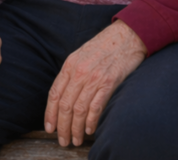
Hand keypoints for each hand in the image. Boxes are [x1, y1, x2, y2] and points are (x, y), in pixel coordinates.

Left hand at [44, 20, 146, 146]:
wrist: (127, 36)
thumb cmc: (105, 46)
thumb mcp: (81, 55)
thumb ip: (72, 73)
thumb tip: (64, 96)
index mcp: (69, 65)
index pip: (54, 94)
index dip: (50, 114)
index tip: (49, 128)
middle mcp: (79, 72)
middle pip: (65, 105)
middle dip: (62, 127)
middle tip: (63, 141)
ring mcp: (94, 77)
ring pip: (79, 109)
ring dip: (76, 128)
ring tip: (76, 140)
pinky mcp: (109, 82)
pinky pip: (96, 107)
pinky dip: (91, 122)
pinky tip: (90, 130)